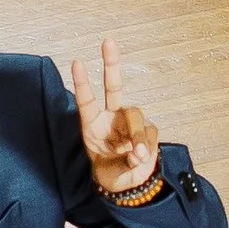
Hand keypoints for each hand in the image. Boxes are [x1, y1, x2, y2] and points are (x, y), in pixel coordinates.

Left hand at [68, 36, 159, 199]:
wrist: (129, 186)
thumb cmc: (111, 174)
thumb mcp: (110, 171)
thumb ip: (125, 159)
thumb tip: (140, 151)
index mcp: (93, 125)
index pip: (87, 100)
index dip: (82, 83)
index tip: (78, 62)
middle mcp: (111, 118)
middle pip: (114, 86)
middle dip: (111, 63)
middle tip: (108, 41)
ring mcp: (129, 122)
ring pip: (136, 115)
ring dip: (137, 135)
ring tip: (135, 155)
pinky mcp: (147, 130)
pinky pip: (150, 132)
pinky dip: (147, 145)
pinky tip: (141, 158)